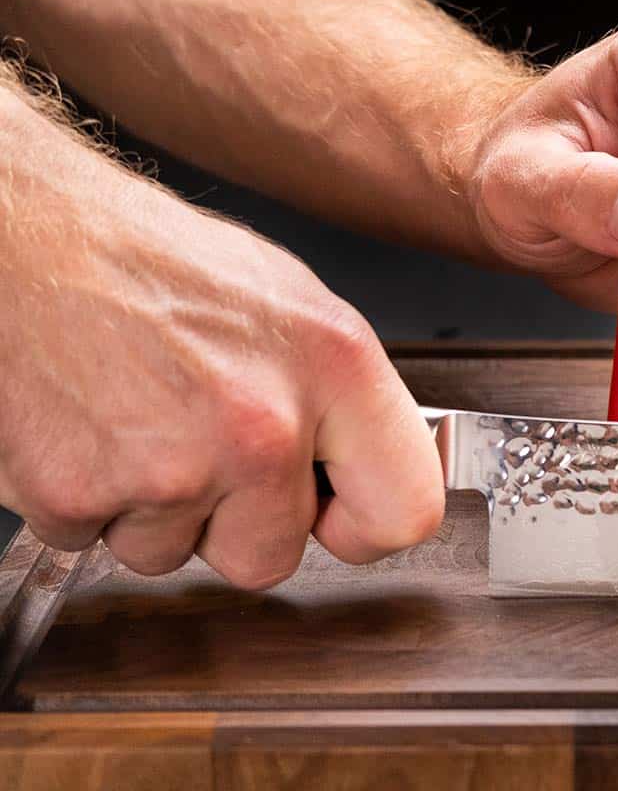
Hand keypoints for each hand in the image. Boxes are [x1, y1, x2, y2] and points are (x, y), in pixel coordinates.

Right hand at [0, 102, 442, 586]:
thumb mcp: (293, 304)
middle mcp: (261, 425)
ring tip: (139, 417)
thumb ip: (340, 400)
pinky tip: (91, 426)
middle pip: (271, 558)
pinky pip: (92, 544)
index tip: (336, 514)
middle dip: (235, 521)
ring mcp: (170, 468)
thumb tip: (361, 466)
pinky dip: (86, 500)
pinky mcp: (78, 493)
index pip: (404, 511)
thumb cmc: (156, 260)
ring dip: (155, 509)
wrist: (30, 236)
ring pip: (173, 557)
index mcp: (334, 368)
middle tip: (202, 443)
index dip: (363, 525)